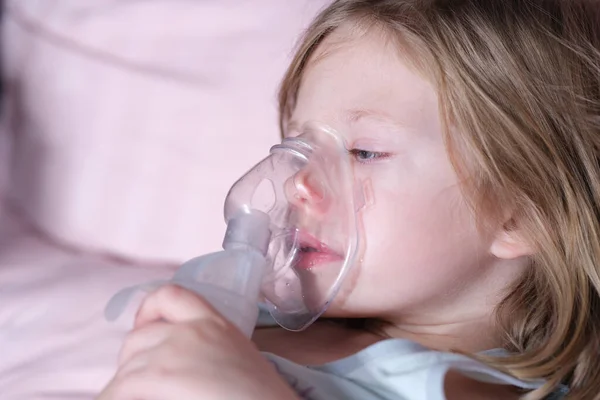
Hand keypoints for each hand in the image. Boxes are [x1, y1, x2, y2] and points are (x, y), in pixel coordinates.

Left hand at [97, 284, 298, 399]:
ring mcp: (174, 350)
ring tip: (133, 397)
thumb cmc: (259, 395)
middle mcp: (192, 329)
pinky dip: (114, 397)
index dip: (148, 309)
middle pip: (138, 336)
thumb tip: (179, 365)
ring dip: (124, 385)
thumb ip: (209, 346)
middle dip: (131, 359)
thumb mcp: (237, 356)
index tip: (143, 326)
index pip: (171, 295)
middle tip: (138, 383)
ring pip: (127, 365)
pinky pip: (120, 386)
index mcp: (215, 321)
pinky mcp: (161, 375)